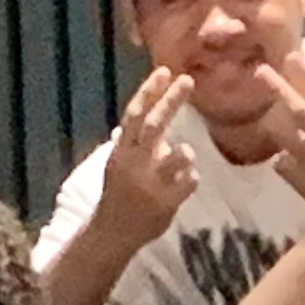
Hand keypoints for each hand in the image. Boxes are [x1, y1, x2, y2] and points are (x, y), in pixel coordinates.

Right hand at [95, 66, 199, 247]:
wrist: (114, 233)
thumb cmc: (120, 194)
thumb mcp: (120, 163)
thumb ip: (134, 141)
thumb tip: (145, 112)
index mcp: (121, 152)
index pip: (134, 115)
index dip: (149, 92)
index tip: (164, 71)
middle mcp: (133, 164)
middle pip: (155, 126)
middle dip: (171, 101)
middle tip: (187, 80)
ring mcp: (150, 184)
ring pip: (178, 154)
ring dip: (185, 151)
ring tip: (182, 155)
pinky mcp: (166, 203)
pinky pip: (190, 181)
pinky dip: (190, 179)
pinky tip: (182, 186)